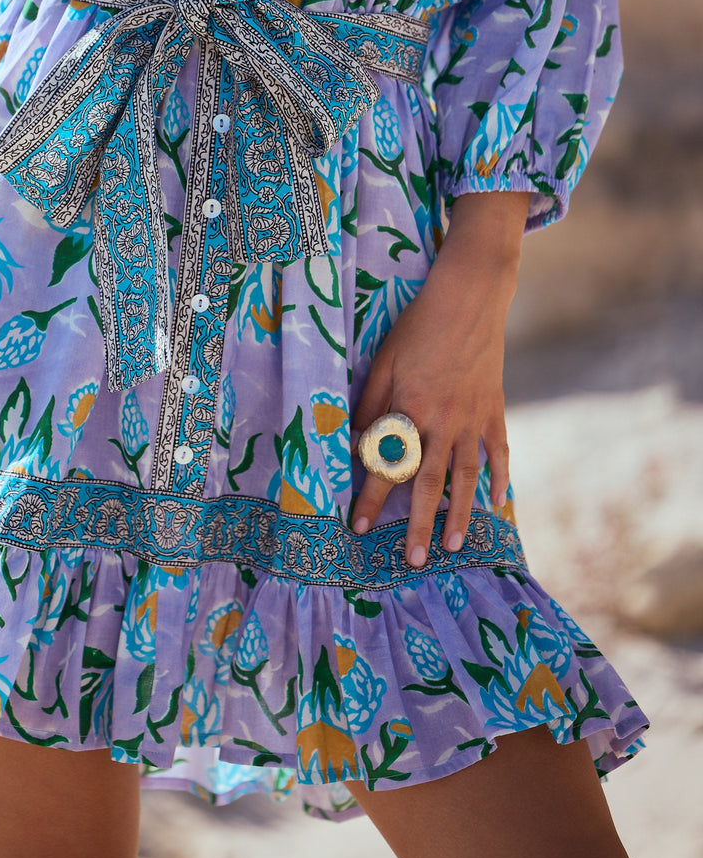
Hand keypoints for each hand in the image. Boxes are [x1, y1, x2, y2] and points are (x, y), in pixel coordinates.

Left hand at [349, 191, 529, 566]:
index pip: (387, 463)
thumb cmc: (417, 326)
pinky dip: (500, 479)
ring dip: (461, 514)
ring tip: (455, 546)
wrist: (469, 297)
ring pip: (466, 476)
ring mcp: (473, 417)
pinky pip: (498, 451)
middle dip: (419, 524)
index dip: (371, 497)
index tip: (359, 527)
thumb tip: (357, 442)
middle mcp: (444, 420)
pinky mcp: (494, 408)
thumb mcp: (382, 360)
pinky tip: (497, 503)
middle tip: (413, 560)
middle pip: (429, 482)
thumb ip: (370, 403)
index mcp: (411, 408)